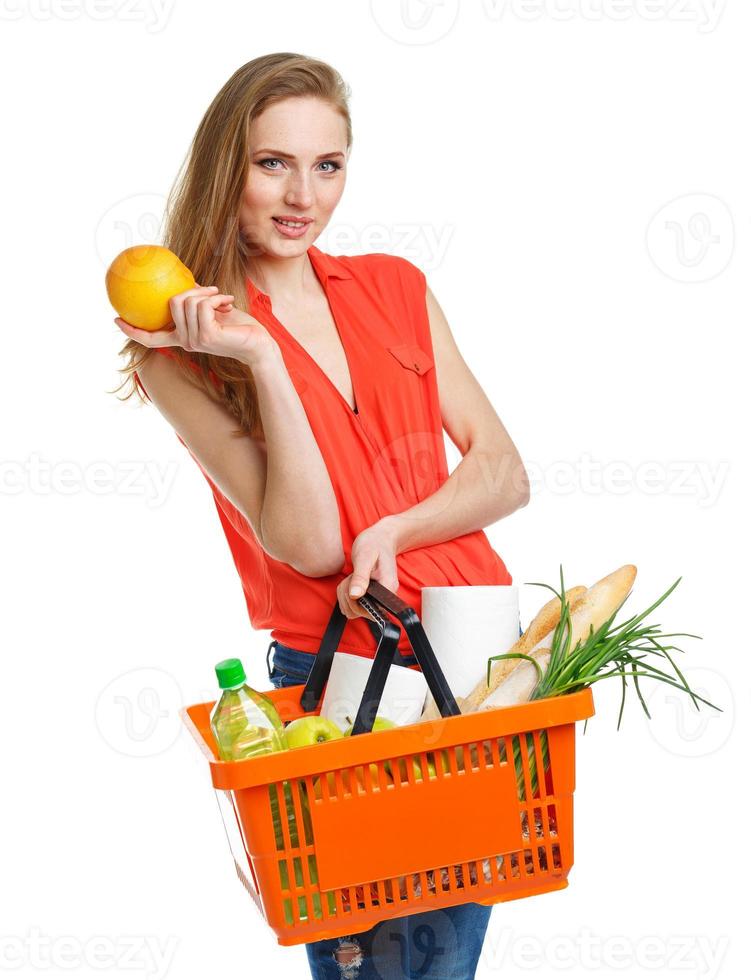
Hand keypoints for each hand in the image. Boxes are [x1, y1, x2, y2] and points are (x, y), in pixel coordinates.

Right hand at [114, 284, 278, 365]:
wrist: (259, 344)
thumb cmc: (239, 327)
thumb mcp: (214, 311)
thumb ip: (197, 302)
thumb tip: (184, 282)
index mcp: (182, 339)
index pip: (151, 339)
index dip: (132, 331)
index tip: (116, 319)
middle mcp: (185, 342)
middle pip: (172, 302)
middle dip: (194, 290)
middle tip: (213, 292)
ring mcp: (194, 341)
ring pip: (187, 301)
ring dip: (208, 293)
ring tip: (223, 299)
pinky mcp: (206, 336)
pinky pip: (201, 304)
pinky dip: (215, 298)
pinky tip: (227, 303)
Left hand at [337, 520, 399, 620]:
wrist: (380, 539)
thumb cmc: (374, 544)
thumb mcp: (365, 556)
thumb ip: (360, 577)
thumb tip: (355, 595)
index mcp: (388, 588)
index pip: (372, 610)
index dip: (357, 601)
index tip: (353, 583)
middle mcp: (384, 596)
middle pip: (359, 612)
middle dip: (347, 596)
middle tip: (351, 577)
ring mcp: (376, 598)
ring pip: (352, 610)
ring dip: (345, 595)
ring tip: (351, 578)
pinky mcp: (368, 597)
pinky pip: (351, 605)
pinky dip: (345, 595)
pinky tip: (350, 581)